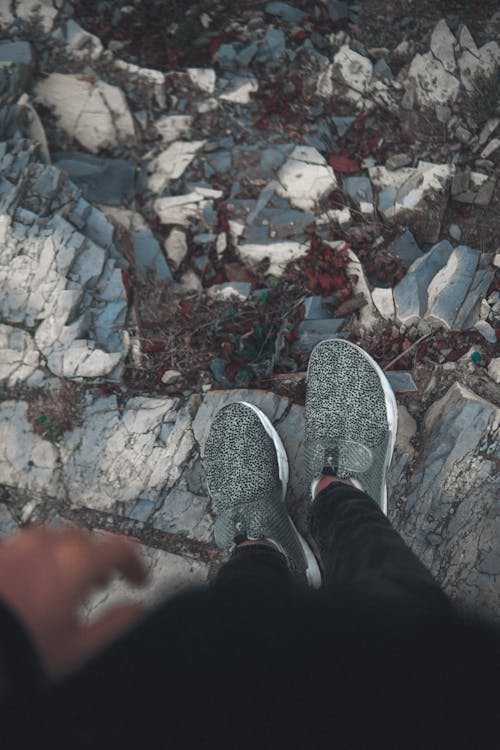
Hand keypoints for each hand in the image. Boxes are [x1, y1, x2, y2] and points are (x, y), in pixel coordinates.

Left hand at [0, 524, 148, 679]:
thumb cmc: (20, 654)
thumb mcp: (79, 652)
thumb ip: (118, 626)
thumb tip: (138, 612)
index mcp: (75, 563)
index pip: (119, 547)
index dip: (134, 562)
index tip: (136, 578)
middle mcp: (44, 546)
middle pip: (83, 539)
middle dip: (96, 558)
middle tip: (100, 584)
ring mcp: (14, 546)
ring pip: (49, 539)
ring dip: (64, 556)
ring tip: (62, 587)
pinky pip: (20, 549)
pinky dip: (34, 562)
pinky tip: (29, 588)